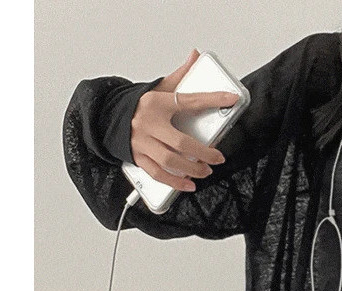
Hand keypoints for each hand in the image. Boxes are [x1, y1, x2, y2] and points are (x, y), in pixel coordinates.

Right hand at [131, 48, 239, 191]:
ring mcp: (142, 143)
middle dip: (203, 153)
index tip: (231, 99)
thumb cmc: (139, 105)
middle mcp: (148, 124)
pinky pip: (157, 174)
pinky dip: (174, 182)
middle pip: (181, 143)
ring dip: (191, 170)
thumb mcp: (159, 88)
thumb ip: (180, 76)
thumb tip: (195, 55)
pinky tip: (188, 185)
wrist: (109, 117)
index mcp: (156, 103)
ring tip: (205, 171)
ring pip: (170, 161)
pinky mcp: (137, 157)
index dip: (212, 99)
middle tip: (217, 158)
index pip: (189, 100)